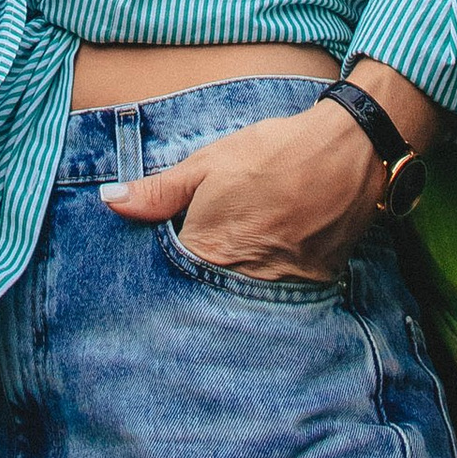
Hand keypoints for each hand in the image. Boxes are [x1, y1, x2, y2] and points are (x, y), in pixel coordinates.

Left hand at [97, 102, 382, 282]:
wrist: (346, 152)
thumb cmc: (271, 153)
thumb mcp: (208, 163)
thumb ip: (159, 190)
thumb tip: (110, 200)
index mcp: (210, 251)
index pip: (171, 285)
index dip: (160, 283)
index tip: (150, 281)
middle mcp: (243, 281)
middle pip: (206, 302)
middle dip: (194, 294)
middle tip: (194, 275)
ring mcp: (280, 289)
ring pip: (241, 305)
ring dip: (230, 295)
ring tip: (229, 273)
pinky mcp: (311, 287)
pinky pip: (277, 301)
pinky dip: (266, 290)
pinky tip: (265, 266)